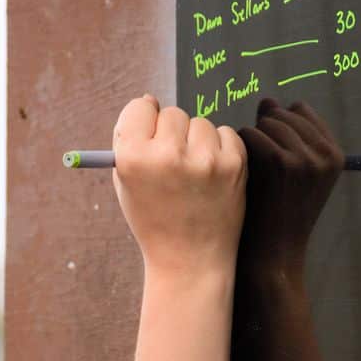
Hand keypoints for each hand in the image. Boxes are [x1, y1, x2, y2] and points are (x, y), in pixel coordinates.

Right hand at [111, 94, 247, 278]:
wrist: (190, 260)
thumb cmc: (154, 219)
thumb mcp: (126, 183)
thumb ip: (129, 141)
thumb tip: (149, 100)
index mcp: (133, 158)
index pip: (139, 107)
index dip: (143, 121)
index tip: (149, 134)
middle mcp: (168, 155)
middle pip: (171, 113)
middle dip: (172, 133)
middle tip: (174, 164)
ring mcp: (204, 159)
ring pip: (200, 122)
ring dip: (198, 141)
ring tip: (195, 175)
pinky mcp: (234, 164)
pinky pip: (226, 133)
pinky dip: (221, 149)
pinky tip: (213, 176)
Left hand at [237, 98, 343, 279]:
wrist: (272, 253)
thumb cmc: (276, 212)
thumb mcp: (291, 172)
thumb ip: (284, 135)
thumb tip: (267, 100)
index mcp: (334, 155)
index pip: (301, 111)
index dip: (278, 126)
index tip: (270, 152)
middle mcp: (325, 154)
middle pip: (282, 113)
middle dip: (264, 132)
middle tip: (258, 167)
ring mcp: (306, 157)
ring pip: (265, 122)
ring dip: (251, 142)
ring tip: (252, 171)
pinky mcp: (281, 161)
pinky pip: (251, 134)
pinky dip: (240, 149)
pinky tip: (241, 172)